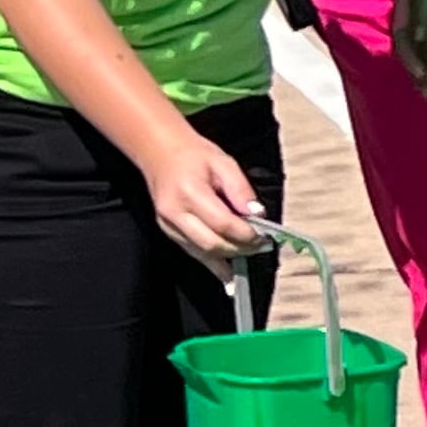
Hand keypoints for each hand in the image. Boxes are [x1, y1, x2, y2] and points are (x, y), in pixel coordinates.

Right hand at [147, 131, 268, 262]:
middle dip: (241, 249)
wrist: (160, 154)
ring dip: (230, 256)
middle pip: (212, 243)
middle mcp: (175, 213)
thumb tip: (258, 215)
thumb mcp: (224, 163)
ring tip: (250, 251)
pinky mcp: (168, 231)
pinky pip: (193, 252)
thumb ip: (242, 190)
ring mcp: (168, 225)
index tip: (265, 235)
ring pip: (202, 252)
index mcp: (189, 192)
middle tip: (261, 245)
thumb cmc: (194, 155)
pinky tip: (229, 273)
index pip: (223, 224)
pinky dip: (213, 262)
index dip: (247, 234)